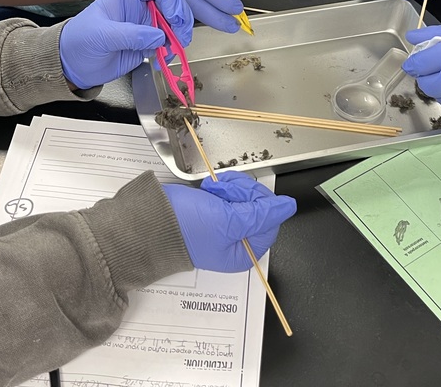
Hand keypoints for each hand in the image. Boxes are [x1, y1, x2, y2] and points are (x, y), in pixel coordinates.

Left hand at [59, 0, 191, 88]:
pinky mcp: (147, 45)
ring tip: (171, 51)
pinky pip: (167, 45)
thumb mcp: (100, 35)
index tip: (174, 15)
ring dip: (178, 38)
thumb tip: (159, 37)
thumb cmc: (79, 41)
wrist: (72, 65)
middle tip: (181, 37)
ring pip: (173, 26)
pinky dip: (170, 52)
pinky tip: (162, 60)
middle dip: (181, 20)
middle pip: (171, 4)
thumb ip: (129, 34)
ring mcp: (145, 27)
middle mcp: (140, 8)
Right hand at [97, 0, 245, 32]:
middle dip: (218, 18)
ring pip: (178, 17)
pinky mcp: (133, 6)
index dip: (224, 0)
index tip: (237, 9)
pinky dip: (177, 26)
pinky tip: (189, 28)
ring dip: (199, 25)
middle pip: (195, 4)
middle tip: (233, 25)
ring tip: (216, 25)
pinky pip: (161, 21)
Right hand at [163, 171, 296, 272]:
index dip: (259, 205)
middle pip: (260, 208)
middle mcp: (238, 241)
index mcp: (243, 254)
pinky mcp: (218, 211)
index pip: (270, 223)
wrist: (152, 217)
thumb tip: (288, 207)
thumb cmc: (184, 227)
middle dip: (243, 194)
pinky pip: (233, 194)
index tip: (240, 198)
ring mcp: (227, 225)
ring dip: (232, 188)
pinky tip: (210, 190)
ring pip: (247, 198)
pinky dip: (224, 188)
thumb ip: (260, 215)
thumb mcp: (227, 221)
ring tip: (213, 191)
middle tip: (223, 193)